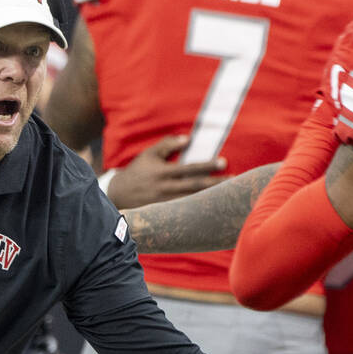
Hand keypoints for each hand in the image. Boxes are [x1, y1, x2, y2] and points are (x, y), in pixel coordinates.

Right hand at [106, 134, 227, 208]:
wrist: (118, 195)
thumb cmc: (137, 171)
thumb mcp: (149, 154)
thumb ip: (168, 144)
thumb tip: (188, 139)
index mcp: (162, 172)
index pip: (189, 169)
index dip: (207, 165)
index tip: (224, 162)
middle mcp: (165, 189)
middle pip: (195, 186)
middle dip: (216, 183)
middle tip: (234, 180)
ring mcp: (165, 204)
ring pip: (193, 201)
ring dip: (211, 198)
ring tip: (228, 195)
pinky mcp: (164, 214)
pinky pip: (185, 212)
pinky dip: (199, 210)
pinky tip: (212, 209)